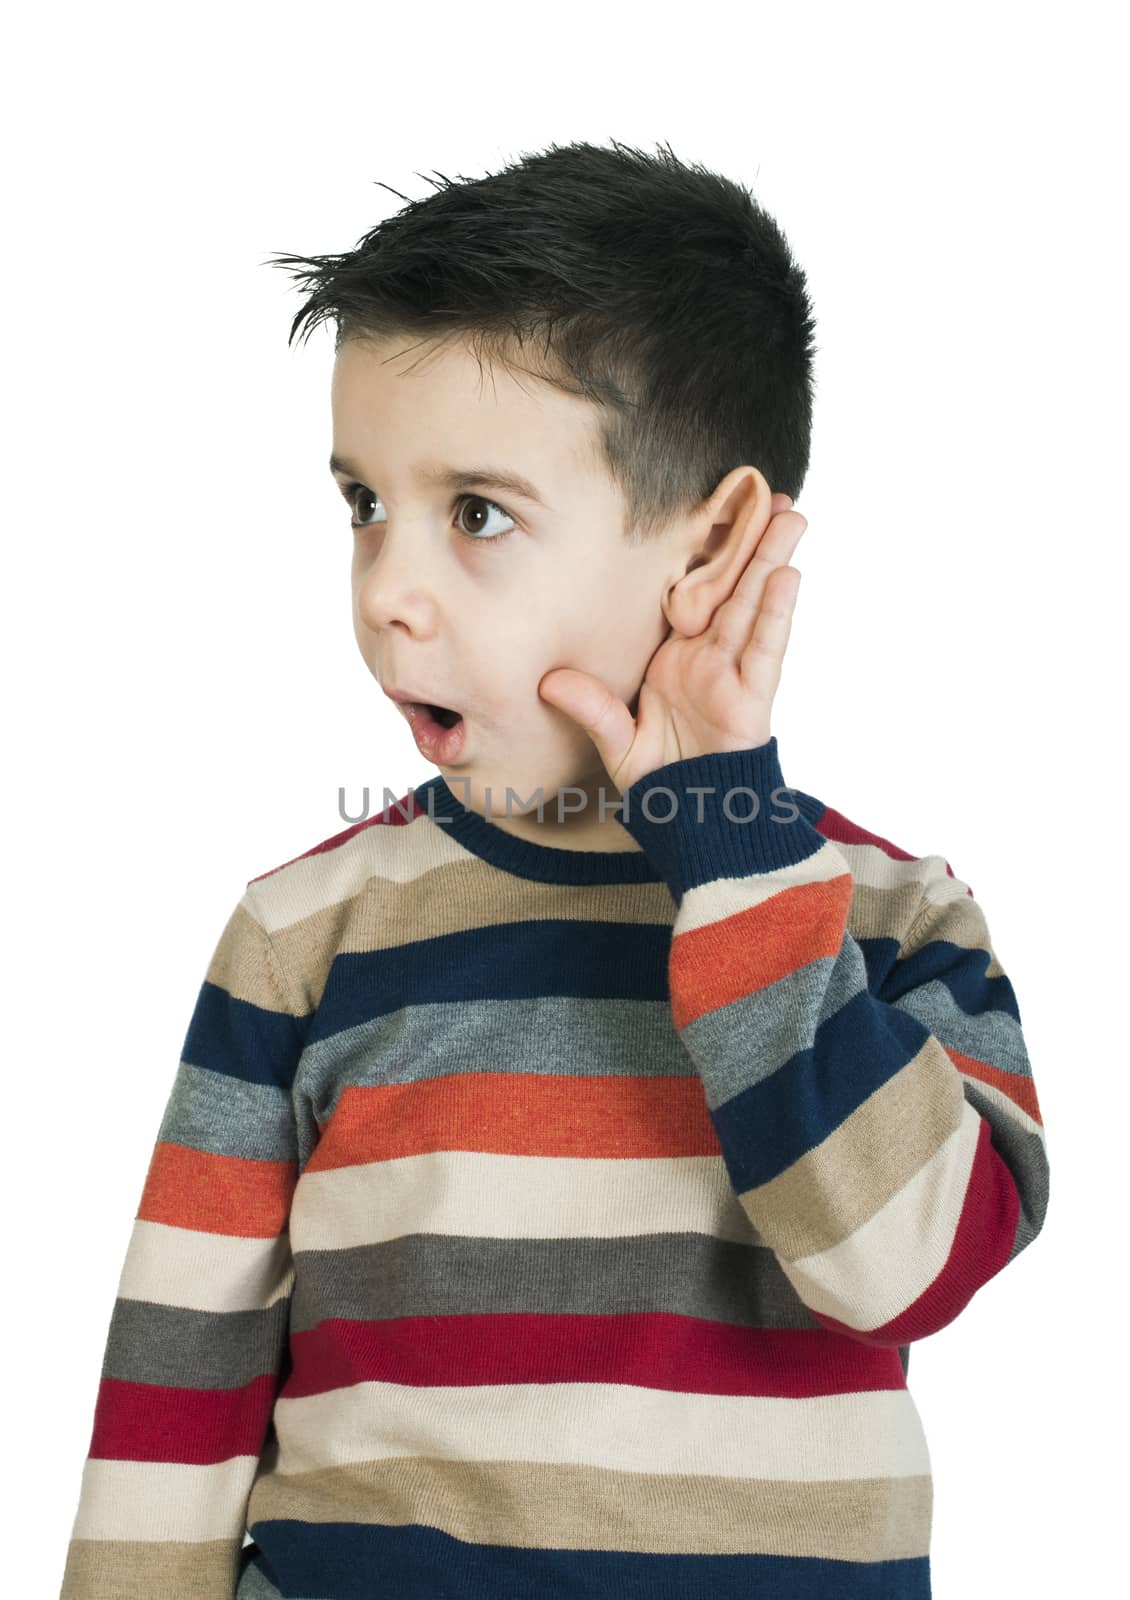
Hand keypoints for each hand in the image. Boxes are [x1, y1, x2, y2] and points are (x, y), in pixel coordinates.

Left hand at [538, 489, 805, 791]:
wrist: (691, 821)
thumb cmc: (660, 780)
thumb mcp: (617, 741)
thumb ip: (591, 709)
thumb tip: (549, 683)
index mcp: (676, 657)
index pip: (690, 592)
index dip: (702, 552)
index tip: (709, 508)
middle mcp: (709, 656)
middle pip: (732, 586)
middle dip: (749, 540)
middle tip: (764, 490)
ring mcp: (733, 673)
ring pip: (756, 605)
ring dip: (772, 560)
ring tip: (790, 514)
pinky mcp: (752, 699)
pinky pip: (766, 649)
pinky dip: (777, 613)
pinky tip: (787, 574)